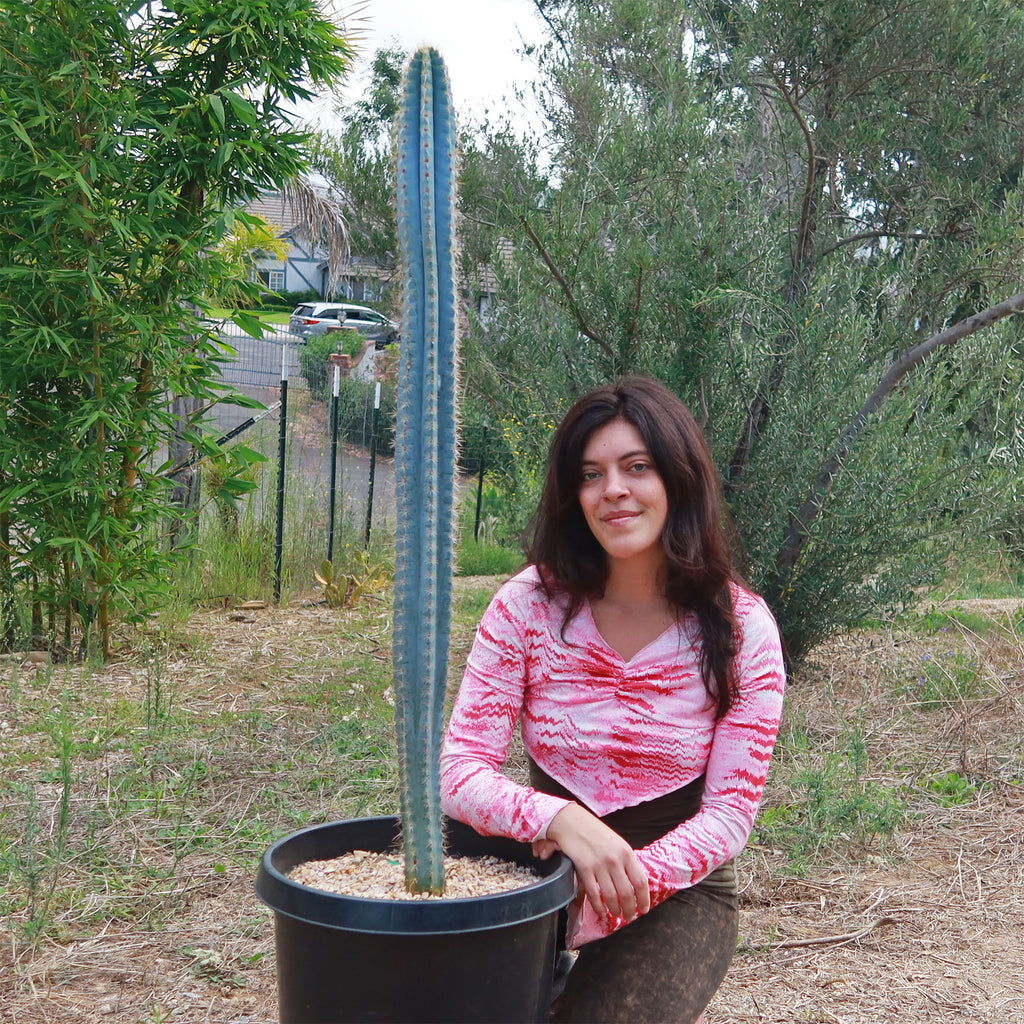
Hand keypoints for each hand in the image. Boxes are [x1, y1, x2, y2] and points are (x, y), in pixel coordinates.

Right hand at [538, 802, 650, 921]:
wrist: (572, 821)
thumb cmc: (595, 832)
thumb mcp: (617, 843)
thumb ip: (626, 861)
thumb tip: (634, 882)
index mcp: (626, 852)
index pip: (641, 881)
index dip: (644, 899)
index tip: (644, 909)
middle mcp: (615, 860)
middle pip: (627, 893)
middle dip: (630, 910)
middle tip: (629, 917)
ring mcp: (599, 865)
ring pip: (611, 896)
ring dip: (615, 910)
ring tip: (616, 914)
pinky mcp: (584, 868)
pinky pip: (594, 894)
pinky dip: (599, 906)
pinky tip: (601, 911)